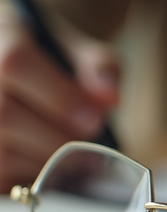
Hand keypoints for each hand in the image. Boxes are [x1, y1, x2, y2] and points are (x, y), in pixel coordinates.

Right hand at [0, 8, 119, 191]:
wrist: (14, 63)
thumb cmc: (47, 58)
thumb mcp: (75, 49)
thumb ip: (100, 67)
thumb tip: (110, 98)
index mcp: (1, 36)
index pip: (16, 63)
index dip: (60, 97)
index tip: (95, 119)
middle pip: (7, 115)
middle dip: (59, 135)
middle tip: (89, 140)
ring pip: (3, 152)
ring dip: (48, 159)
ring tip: (72, 151)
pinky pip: (2, 175)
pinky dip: (31, 176)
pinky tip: (48, 162)